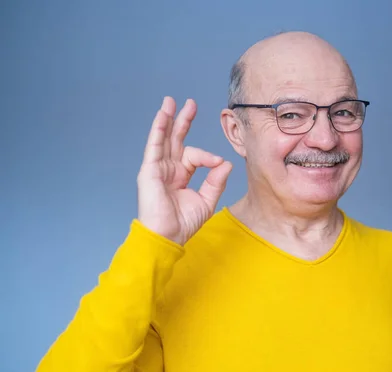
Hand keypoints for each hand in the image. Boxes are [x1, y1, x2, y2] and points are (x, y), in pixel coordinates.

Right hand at [136, 96, 232, 244]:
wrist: (168, 236)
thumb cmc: (183, 223)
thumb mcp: (206, 200)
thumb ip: (216, 181)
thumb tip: (226, 163)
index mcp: (181, 175)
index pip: (194, 155)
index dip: (208, 156)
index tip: (218, 163)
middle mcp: (168, 169)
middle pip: (175, 139)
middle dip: (183, 121)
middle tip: (190, 104)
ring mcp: (158, 168)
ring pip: (163, 138)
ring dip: (167, 119)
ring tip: (171, 101)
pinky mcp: (150, 170)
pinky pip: (154, 145)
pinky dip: (158, 129)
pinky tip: (163, 115)